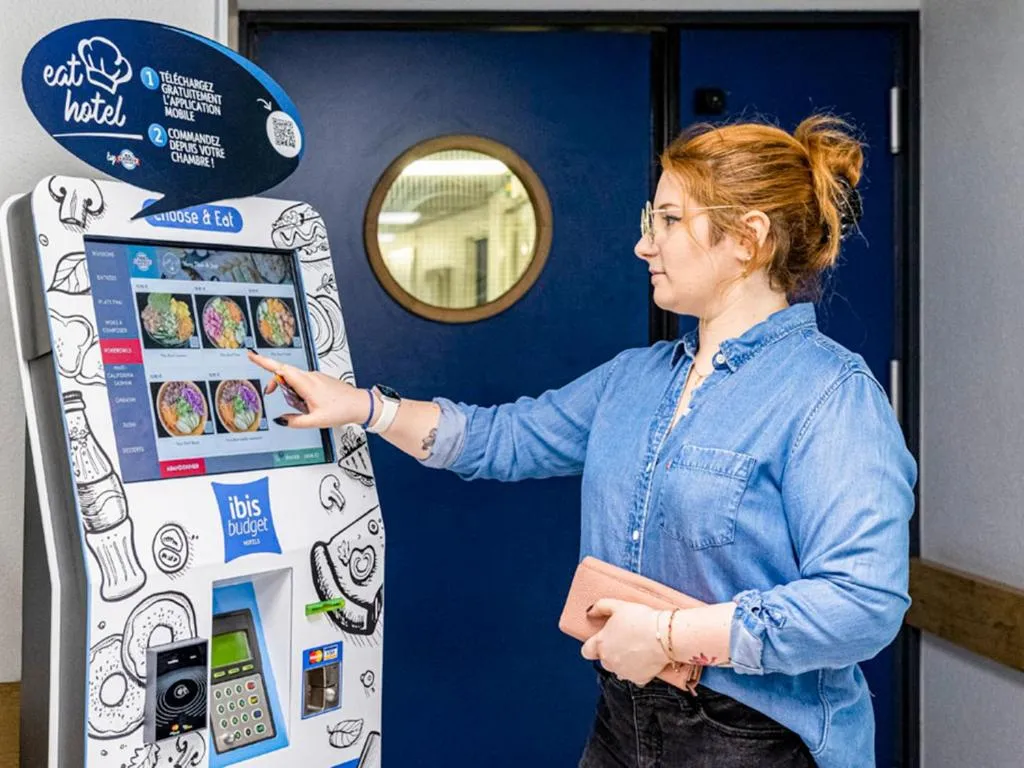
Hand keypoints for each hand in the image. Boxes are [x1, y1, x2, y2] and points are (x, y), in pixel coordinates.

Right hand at [247, 349, 367, 428]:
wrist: (360, 405)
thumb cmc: (342, 410)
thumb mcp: (316, 421)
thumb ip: (295, 422)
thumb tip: (281, 420)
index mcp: (307, 384)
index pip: (281, 369)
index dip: (264, 362)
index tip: (252, 355)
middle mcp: (310, 377)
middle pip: (285, 373)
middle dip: (275, 382)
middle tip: (270, 393)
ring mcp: (316, 377)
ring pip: (294, 379)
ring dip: (290, 390)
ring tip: (302, 406)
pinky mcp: (320, 380)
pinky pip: (303, 382)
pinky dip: (299, 391)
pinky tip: (310, 404)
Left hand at [580, 599, 670, 685]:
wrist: (665, 636)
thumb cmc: (642, 620)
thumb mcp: (618, 605)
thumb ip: (600, 607)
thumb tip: (590, 612)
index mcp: (601, 643)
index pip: (586, 651)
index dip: (592, 645)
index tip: (601, 640)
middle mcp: (609, 661)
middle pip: (603, 659)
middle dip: (610, 652)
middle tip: (624, 640)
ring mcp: (623, 672)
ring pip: (618, 669)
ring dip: (623, 661)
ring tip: (636, 648)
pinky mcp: (638, 679)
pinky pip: (634, 676)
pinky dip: (638, 670)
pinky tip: (645, 658)